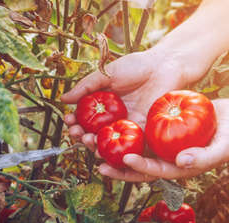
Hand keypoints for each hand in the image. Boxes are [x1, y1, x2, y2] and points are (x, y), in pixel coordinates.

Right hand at [61, 47, 189, 150]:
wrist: (165, 66)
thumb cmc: (136, 67)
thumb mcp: (106, 74)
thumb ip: (86, 87)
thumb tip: (63, 99)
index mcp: (103, 106)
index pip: (84, 119)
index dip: (74, 122)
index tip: (68, 120)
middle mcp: (113, 119)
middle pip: (93, 134)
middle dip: (82, 136)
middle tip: (77, 134)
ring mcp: (127, 126)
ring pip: (108, 142)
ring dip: (95, 145)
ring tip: (88, 141)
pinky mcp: (143, 132)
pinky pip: (128, 145)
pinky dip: (116, 150)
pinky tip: (107, 150)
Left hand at [99, 99, 228, 180]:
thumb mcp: (221, 148)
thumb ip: (203, 158)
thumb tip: (181, 162)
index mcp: (177, 168)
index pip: (154, 171)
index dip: (139, 167)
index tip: (126, 159)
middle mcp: (166, 158)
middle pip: (138, 165)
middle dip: (118, 166)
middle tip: (98, 161)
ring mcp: (163, 144)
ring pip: (136, 148)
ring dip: (116, 148)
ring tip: (97, 142)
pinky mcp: (162, 130)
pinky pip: (142, 130)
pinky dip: (128, 128)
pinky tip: (112, 121)